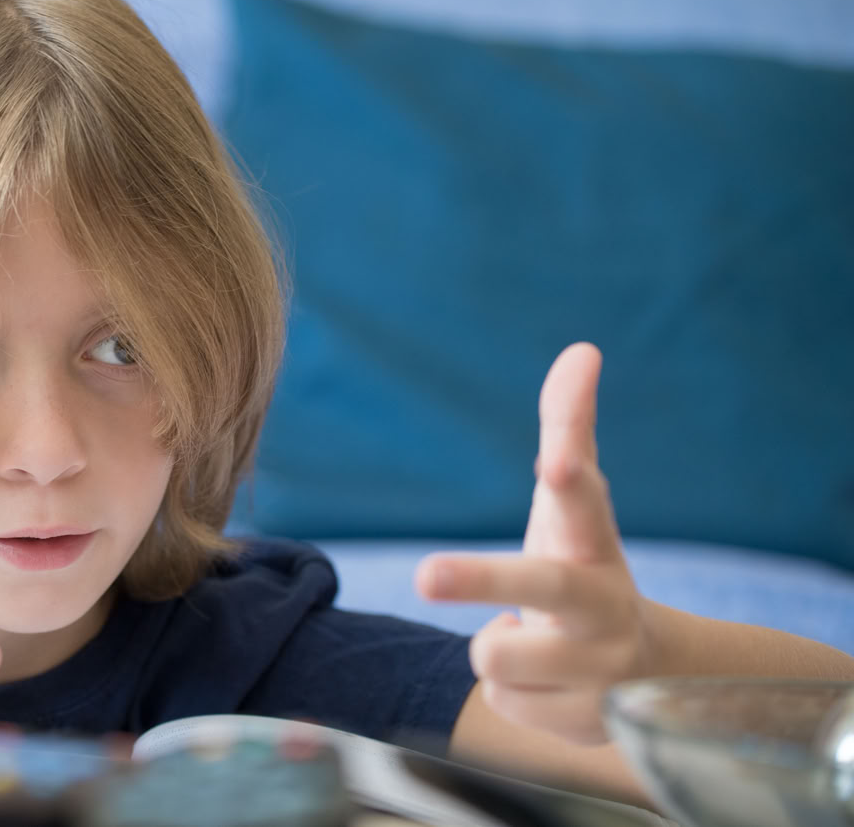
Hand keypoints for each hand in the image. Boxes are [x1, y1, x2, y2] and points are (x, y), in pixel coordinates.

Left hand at [415, 342, 654, 743]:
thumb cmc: (586, 567)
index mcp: (594, 543)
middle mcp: (605, 603)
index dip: (570, 480)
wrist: (648, 678)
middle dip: (481, 577)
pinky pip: (502, 700)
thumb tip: (582, 350)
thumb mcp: (573, 510)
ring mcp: (600, 668)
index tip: (556, 459)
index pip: (584, 502)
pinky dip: (515, 693)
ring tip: (535, 643)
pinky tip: (551, 686)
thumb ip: (569, 431)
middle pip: (539, 586)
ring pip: (496, 656)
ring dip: (499, 647)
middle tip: (423, 573)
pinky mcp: (582, 721)